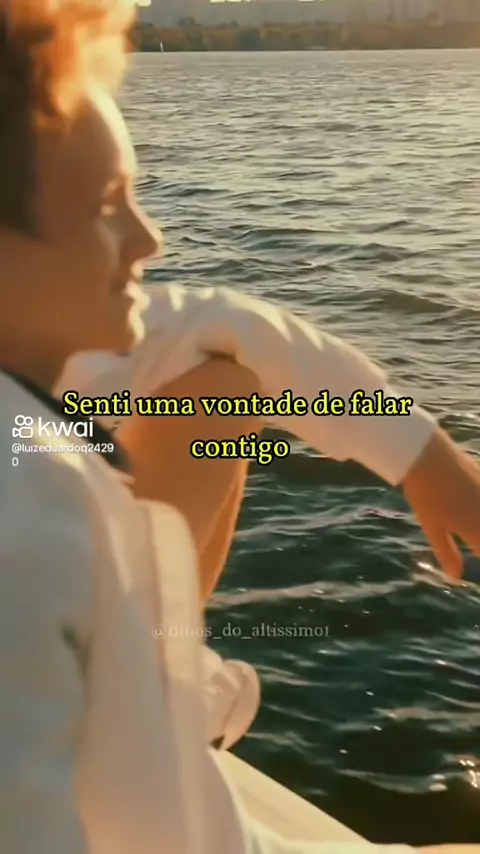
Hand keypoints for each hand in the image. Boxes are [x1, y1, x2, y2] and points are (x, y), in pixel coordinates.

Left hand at [402, 428, 479, 579]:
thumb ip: (447, 552)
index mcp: (478, 530)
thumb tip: (456, 577)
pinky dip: (479, 511)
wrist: (427, 454)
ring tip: (471, 534)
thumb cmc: (426, 494)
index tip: (474, 554)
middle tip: (472, 543)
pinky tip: (473, 512)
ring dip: (479, 530)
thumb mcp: (433, 527)